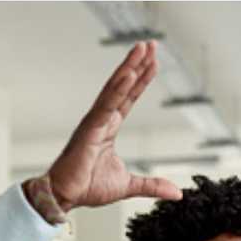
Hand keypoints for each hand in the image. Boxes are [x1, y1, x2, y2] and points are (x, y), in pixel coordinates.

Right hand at [29, 41, 182, 211]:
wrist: (64, 197)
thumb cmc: (86, 187)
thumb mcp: (128, 185)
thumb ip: (152, 185)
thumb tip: (175, 193)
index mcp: (108, 128)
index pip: (129, 98)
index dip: (141, 80)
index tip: (152, 62)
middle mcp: (101, 120)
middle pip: (122, 86)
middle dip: (137, 64)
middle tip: (149, 44)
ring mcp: (94, 122)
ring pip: (114, 89)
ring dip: (128, 67)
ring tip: (141, 49)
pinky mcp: (89, 129)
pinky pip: (106, 105)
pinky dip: (118, 89)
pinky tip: (128, 74)